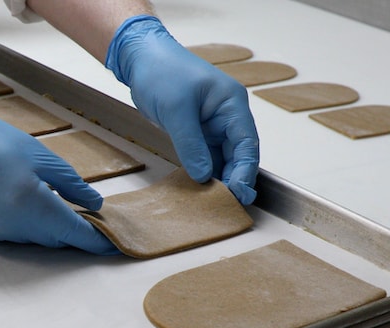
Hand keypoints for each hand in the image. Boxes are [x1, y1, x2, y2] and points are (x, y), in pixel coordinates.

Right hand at [0, 94, 118, 253]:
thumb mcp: (34, 152)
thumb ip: (68, 181)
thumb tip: (94, 203)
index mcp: (31, 203)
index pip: (74, 232)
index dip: (97, 241)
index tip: (115, 243)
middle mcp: (12, 226)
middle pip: (55, 238)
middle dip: (73, 230)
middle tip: (89, 216)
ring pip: (34, 238)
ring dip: (49, 226)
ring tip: (54, 202)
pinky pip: (13, 234)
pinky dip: (26, 224)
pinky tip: (22, 201)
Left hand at [106, 15, 259, 204]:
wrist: (141, 59)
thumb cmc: (162, 72)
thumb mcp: (176, 110)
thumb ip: (191, 144)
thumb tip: (203, 175)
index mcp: (231, 104)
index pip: (247, 142)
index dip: (245, 170)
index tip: (240, 193)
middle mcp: (226, 115)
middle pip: (239, 153)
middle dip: (236, 178)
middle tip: (231, 205)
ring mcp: (212, 124)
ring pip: (223, 157)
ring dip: (221, 177)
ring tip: (217, 203)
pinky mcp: (196, 131)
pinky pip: (206, 155)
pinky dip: (205, 171)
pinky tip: (202, 188)